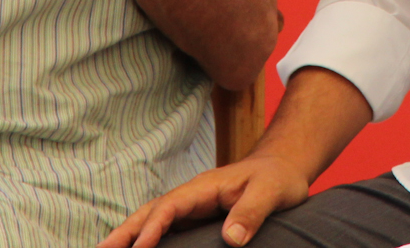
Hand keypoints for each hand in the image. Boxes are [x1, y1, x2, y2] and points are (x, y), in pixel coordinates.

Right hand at [96, 154, 309, 247]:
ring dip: (130, 234)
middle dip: (126, 230)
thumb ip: (251, 212)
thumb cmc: (277, 179)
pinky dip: (146, 237)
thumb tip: (231, 239)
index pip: (171, 206)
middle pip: (151, 211)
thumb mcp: (270, 193)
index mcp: (205, 187)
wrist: (283, 168)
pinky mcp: (196, 217)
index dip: (153, 226)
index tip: (140, 247)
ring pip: (153, 218)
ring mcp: (192, 206)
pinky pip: (166, 227)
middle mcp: (193, 195)